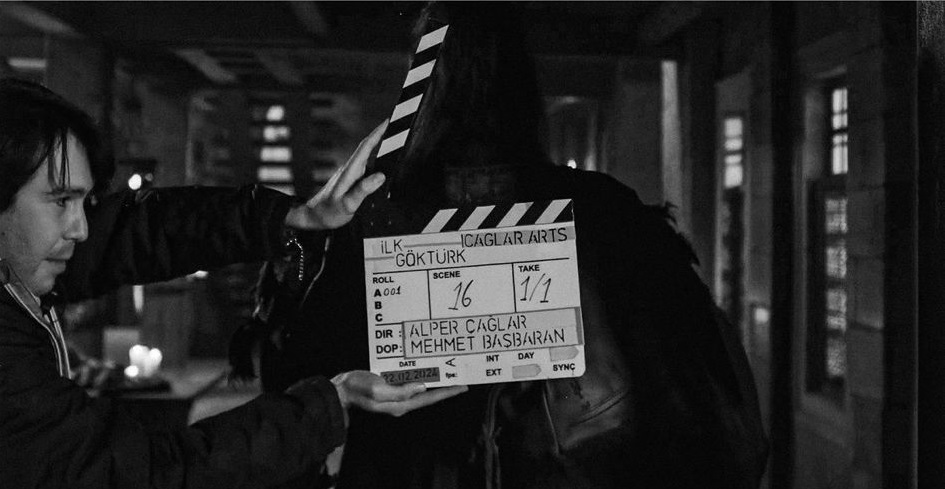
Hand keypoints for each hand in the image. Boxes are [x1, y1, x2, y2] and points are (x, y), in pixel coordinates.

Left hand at [284, 121, 387, 229]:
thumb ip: (363, 190)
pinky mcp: (351, 179)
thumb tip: (380, 176)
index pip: (365, 147)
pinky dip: (375, 158)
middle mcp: (350, 169)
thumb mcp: (348, 204)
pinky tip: (382, 161)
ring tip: (393, 138)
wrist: (314, 217)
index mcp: (350, 172)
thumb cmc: (329, 212)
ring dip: (378, 145)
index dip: (377, 133)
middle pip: (367, 147)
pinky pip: (366, 165)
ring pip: (367, 155)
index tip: (388, 121)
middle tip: (395, 124)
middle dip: (381, 134)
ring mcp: (351, 174)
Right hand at [331, 370, 467, 417]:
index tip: (463, 386)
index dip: (447, 393)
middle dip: (445, 387)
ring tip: (449, 373)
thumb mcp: (377, 390)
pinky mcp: (391, 388)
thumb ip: (400, 391)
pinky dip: (421, 376)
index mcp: (400, 404)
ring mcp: (396, 396)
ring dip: (434, 381)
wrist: (341, 388)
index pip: (429, 399)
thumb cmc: (357, 389)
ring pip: (421, 388)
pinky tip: (427, 370)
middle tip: (461, 378)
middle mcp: (401, 402)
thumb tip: (422, 387)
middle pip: (428, 395)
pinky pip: (410, 382)